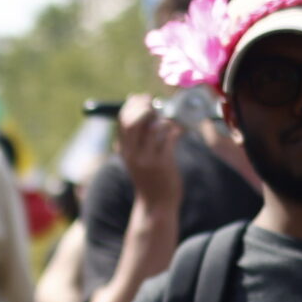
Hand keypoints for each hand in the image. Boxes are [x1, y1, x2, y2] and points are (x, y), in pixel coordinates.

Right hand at [118, 94, 185, 209]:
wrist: (156, 204)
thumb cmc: (150, 177)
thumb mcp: (137, 158)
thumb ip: (137, 138)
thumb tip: (142, 112)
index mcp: (124, 150)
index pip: (122, 120)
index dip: (132, 104)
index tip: (144, 98)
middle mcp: (132, 154)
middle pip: (133, 121)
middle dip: (145, 107)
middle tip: (156, 105)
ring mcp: (147, 159)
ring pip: (153, 127)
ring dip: (163, 119)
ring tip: (168, 122)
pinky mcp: (163, 163)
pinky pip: (169, 138)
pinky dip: (175, 129)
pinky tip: (179, 131)